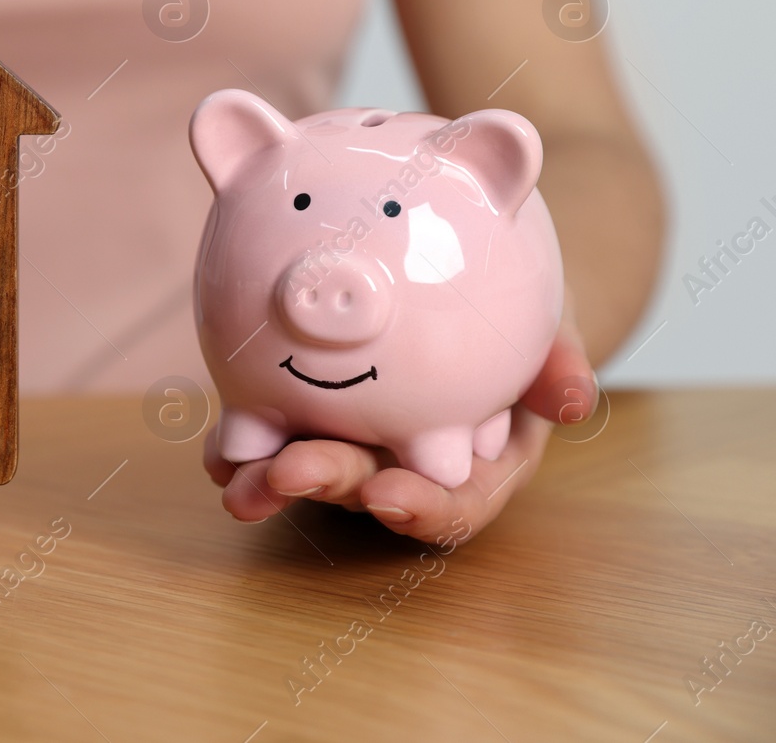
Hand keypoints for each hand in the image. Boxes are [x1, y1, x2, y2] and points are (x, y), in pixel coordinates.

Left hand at [203, 286, 595, 543]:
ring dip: (268, 477)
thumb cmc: (517, 314)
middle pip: (366, 486)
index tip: (387, 497)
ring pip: (309, 467)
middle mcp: (406, 460)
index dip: (421, 510)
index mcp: (474, 462)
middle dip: (326, 484)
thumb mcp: (549, 329)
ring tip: (234, 473)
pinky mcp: (304, 412)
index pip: (452, 504)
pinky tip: (215, 453)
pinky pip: (270, 432)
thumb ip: (559, 362)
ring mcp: (352, 439)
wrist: (467, 279)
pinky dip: (240, 445)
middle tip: (286, 473)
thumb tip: (576, 401)